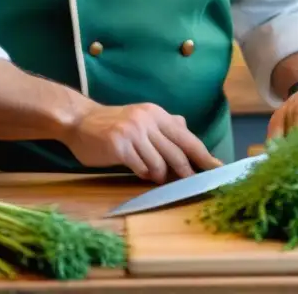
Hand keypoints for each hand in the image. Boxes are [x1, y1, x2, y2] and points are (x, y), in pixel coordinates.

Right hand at [61, 102, 222, 182]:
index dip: (204, 155)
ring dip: (161, 175)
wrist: (79, 121)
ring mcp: (133, 132)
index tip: (218, 168)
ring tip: (154, 176)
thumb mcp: (141, 117)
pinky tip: (140, 173)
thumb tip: (186, 128)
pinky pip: (141, 168)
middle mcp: (148, 120)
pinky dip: (144, 174)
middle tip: (192, 183)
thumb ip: (164, 124)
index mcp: (157, 114)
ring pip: (160, 163)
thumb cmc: (113, 123)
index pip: (187, 137)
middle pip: (178, 152)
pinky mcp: (119, 146)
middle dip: (187, 171)